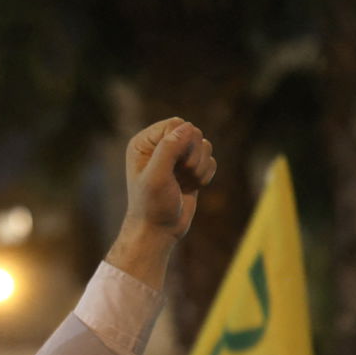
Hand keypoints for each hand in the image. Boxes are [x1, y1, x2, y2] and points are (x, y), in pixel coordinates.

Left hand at [123, 118, 215, 240]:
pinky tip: (192, 187)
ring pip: (204, 146)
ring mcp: (176, 157)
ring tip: (185, 182)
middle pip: (193, 133)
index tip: (176, 164)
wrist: (159, 230)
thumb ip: (169, 149)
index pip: (176, 124)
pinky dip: (206, 175)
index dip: (184, 141)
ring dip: (200, 167)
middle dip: (193, 156)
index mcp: (144, 142)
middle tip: (181, 174)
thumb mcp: (157, 176)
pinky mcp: (190, 169)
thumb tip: (188, 127)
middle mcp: (159, 146)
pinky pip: (210, 160)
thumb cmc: (152, 205)